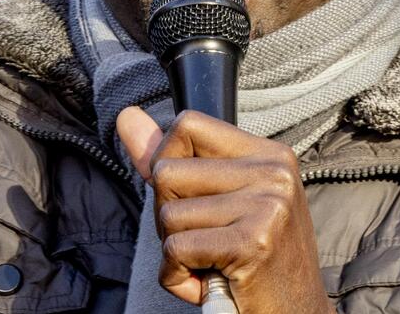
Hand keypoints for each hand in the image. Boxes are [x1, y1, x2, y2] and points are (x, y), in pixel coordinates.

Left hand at [118, 107, 335, 313]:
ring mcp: (266, 205)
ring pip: (167, 215)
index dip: (169, 163)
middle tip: (206, 243)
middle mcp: (273, 172)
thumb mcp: (221, 203)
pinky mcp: (252, 242)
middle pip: (167, 173)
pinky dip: (177, 277)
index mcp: (269, 154)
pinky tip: (208, 284)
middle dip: (169, 217)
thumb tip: (126, 117)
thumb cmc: (254, 262)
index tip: (192, 199)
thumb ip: (173, 160)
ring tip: (211, 264)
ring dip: (175, 252)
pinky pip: (175, 250)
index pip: (187, 125)